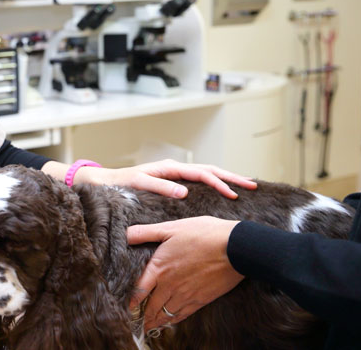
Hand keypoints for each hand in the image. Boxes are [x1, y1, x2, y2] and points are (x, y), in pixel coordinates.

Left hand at [113, 159, 255, 198]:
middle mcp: (175, 169)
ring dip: (226, 179)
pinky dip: (214, 183)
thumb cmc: (121, 184)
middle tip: (253, 185)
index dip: (219, 182)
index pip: (201, 173)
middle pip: (210, 170)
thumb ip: (160, 187)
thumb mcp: (139, 185)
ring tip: (245, 186)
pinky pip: (200, 181)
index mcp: (170, 168)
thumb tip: (184, 193)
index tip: (234, 193)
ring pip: (207, 174)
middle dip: (231, 177)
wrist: (107, 181)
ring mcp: (176, 174)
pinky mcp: (174, 181)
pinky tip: (224, 191)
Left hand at [126, 217, 243, 330]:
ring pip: (166, 313)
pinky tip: (169, 321)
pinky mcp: (201, 300)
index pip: (139, 290)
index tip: (127, 308)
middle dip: (142, 316)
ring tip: (149, 326)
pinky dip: (173, 320)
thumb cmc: (203, 233)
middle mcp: (170, 285)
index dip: (132, 301)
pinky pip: (183, 315)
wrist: (235, 247)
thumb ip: (146, 232)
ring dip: (155, 321)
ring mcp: (186, 294)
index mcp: (160, 267)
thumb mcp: (171, 227)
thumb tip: (126, 234)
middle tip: (136, 323)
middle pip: (151, 306)